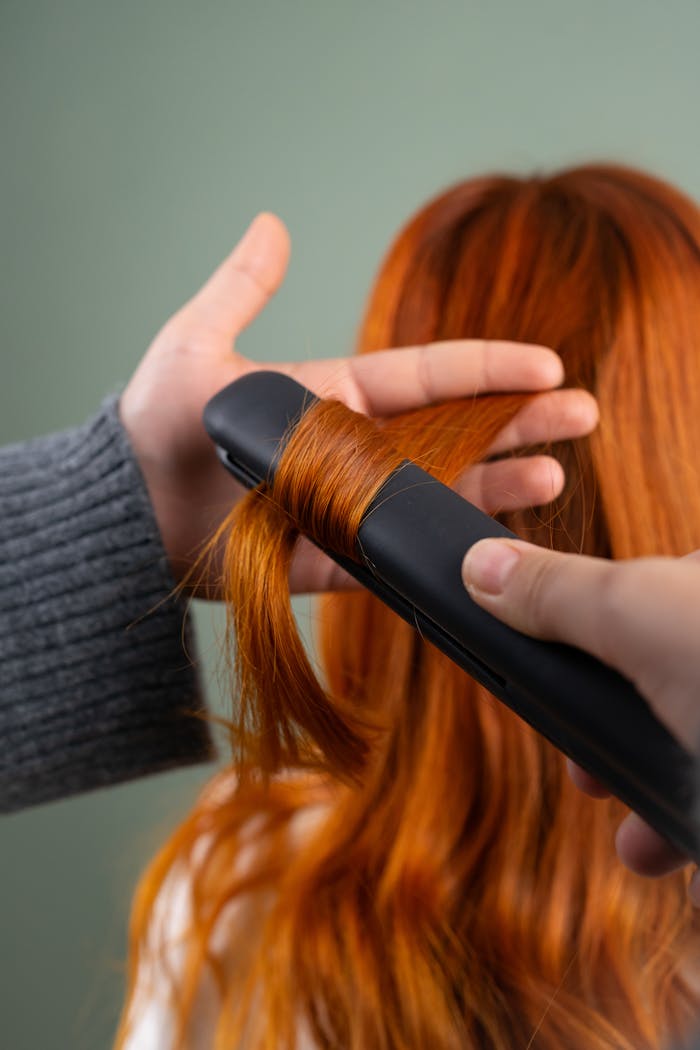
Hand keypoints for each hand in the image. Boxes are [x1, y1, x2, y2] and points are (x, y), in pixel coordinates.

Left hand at [121, 213, 597, 594]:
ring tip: (553, 476)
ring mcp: (351, 505)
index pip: (427, 376)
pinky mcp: (335, 560)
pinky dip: (443, 551)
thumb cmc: (156, 423)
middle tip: (582, 415)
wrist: (129, 512)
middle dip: (518, 423)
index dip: (486, 369)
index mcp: (337, 396)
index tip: (545, 363)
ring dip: (497, 487)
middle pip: (454, 433)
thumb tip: (272, 223)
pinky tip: (489, 544)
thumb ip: (242, 289)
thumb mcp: (197, 345)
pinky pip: (399, 555)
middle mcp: (356, 449)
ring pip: (440, 494)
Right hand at [461, 538, 699, 901]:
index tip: (559, 672)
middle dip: (611, 732)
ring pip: (685, 749)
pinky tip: (677, 863)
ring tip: (633, 836)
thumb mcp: (636, 615)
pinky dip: (688, 833)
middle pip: (658, 678)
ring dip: (648, 798)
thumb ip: (554, 591)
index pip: (643, 592)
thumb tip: (476, 566)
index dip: (594, 629)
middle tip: (588, 773)